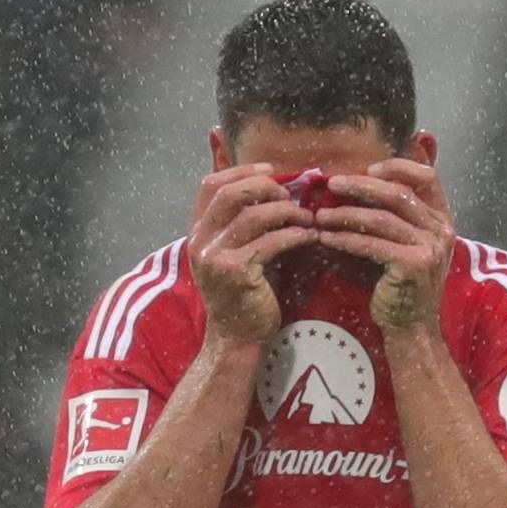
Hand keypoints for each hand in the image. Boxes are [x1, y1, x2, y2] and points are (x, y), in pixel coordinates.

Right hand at [184, 146, 314, 348]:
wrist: (237, 336)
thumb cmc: (244, 291)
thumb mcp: (238, 250)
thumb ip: (246, 221)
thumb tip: (276, 187)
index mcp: (198, 230)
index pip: (210, 184)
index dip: (241, 171)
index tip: (270, 171)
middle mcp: (200, 240)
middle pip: (230, 193)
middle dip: (265, 187)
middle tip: (291, 195)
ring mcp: (215, 256)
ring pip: (252, 215)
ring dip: (286, 211)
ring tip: (307, 217)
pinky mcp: (236, 273)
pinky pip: (269, 242)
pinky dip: (293, 235)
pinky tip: (308, 236)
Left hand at [314, 153, 457, 340]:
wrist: (411, 327)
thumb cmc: (402, 283)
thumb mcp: (407, 242)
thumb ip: (398, 213)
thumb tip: (365, 177)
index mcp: (443, 219)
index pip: (427, 176)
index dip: (398, 166)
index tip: (368, 168)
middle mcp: (442, 230)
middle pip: (398, 193)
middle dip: (361, 185)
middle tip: (332, 183)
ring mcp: (430, 248)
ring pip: (382, 218)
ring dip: (346, 214)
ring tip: (321, 215)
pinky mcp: (413, 266)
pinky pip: (372, 244)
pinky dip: (346, 239)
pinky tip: (326, 237)